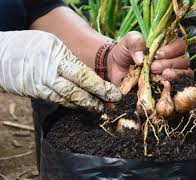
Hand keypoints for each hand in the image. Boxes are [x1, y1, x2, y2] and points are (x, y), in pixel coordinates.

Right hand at [0, 30, 120, 111]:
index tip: (113, 94)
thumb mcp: (53, 44)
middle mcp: (49, 71)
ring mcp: (41, 84)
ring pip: (67, 99)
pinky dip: (70, 105)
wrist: (2, 54)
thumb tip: (89, 76)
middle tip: (108, 106)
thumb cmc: (32, 45)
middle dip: (95, 100)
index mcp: (57, 55)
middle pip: (76, 90)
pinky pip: (57, 101)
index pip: (83, 74)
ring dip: (84, 105)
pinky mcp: (35, 93)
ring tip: (98, 109)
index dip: (100, 86)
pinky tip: (80, 107)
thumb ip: (69, 60)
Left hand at [107, 31, 192, 84]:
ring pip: (185, 75)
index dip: (171, 50)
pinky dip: (174, 88)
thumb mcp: (126, 42)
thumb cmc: (124, 54)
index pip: (180, 46)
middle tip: (152, 67)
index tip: (156, 54)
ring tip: (159, 75)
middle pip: (184, 62)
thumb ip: (135, 41)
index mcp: (166, 48)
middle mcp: (172, 62)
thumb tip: (142, 58)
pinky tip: (163, 86)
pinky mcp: (166, 91)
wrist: (114, 71)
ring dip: (174, 75)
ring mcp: (170, 78)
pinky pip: (179, 91)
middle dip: (169, 64)